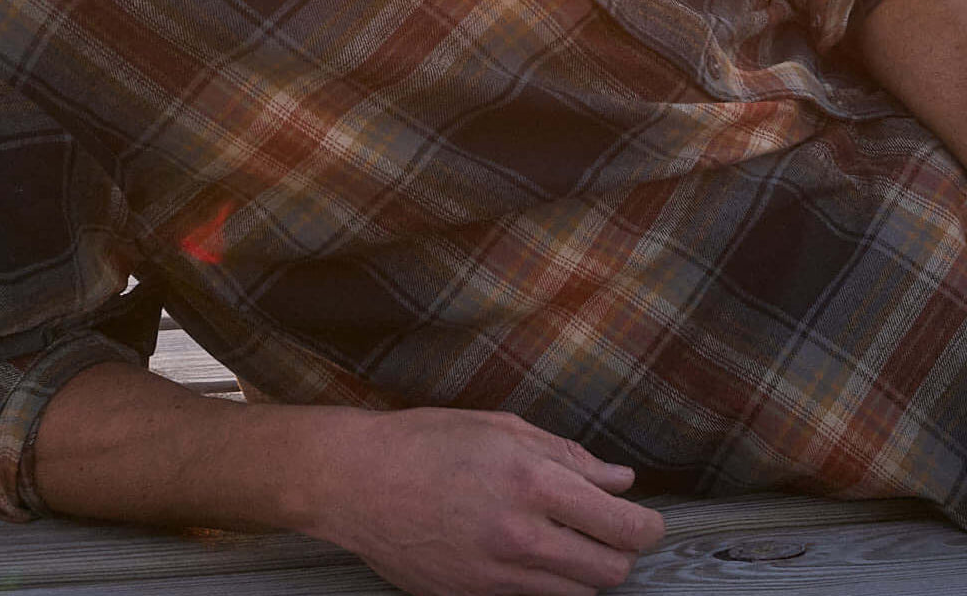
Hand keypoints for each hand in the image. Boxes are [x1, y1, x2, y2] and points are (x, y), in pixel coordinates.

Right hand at [306, 407, 665, 594]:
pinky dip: (550, 582)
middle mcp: (520, 533)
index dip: (648, 526)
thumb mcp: (499, 428)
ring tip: (575, 542)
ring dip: (589, 572)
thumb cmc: (425, 441)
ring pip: (578, 594)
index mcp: (530, 479)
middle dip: (625, 554)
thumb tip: (618, 479)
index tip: (651, 520)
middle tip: (618, 534)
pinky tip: (535, 553)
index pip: (620, 524)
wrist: (357, 481)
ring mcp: (497, 574)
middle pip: (609, 571)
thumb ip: (566, 454)